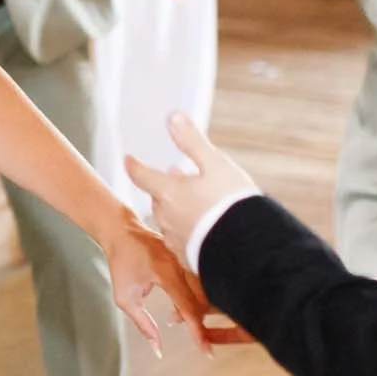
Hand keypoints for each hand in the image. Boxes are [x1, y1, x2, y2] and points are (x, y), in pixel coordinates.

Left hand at [99, 218, 209, 350]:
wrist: (122, 231)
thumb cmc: (121, 264)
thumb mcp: (125, 299)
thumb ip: (143, 325)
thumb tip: (157, 348)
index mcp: (167, 273)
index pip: (189, 308)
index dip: (199, 332)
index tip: (207, 351)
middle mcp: (183, 263)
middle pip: (203, 300)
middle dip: (197, 321)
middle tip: (180, 327)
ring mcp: (188, 257)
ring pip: (205, 290)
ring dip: (196, 309)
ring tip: (174, 317)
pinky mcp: (189, 255)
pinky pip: (201, 280)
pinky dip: (196, 297)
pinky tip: (178, 305)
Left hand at [123, 113, 258, 284]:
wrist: (248, 249)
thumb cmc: (231, 203)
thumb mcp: (215, 165)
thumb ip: (192, 142)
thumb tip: (172, 116)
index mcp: (168, 192)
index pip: (142, 175)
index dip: (134, 165)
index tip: (128, 160)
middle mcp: (166, 216)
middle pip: (158, 198)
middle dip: (164, 187)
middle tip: (176, 178)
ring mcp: (176, 239)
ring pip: (170, 219)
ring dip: (177, 209)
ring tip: (193, 203)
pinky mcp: (188, 258)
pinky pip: (182, 240)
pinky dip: (188, 230)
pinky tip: (202, 231)